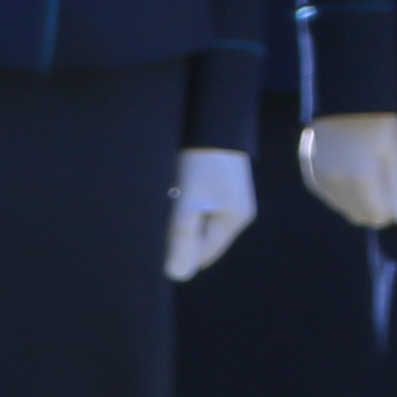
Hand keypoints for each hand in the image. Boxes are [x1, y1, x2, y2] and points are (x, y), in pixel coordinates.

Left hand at [164, 147, 256, 280]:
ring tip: (168, 200)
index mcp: (235, 221)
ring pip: (199, 222)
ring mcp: (233, 198)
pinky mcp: (223, 184)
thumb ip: (182, 238)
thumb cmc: (201, 163)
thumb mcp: (188, 202)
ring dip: (181, 217)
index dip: (177, 253)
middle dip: (179, 234)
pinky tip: (175, 189)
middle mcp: (238, 212)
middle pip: (201, 239)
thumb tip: (178, 275)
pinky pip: (201, 206)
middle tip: (160, 218)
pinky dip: (186, 203)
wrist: (212, 120)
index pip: (201, 256)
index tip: (158, 238)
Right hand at [300, 112, 396, 227]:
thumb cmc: (379, 121)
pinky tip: (350, 169)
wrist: (346, 93)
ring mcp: (319, 178)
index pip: (378, 216)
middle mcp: (336, 184)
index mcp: (362, 180)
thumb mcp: (395, 153)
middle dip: (374, 206)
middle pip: (358, 215)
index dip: (391, 209)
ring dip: (356, 198)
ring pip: (342, 206)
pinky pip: (327, 193)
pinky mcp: (309, 171)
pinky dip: (340, 189)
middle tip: (384, 180)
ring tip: (367, 167)